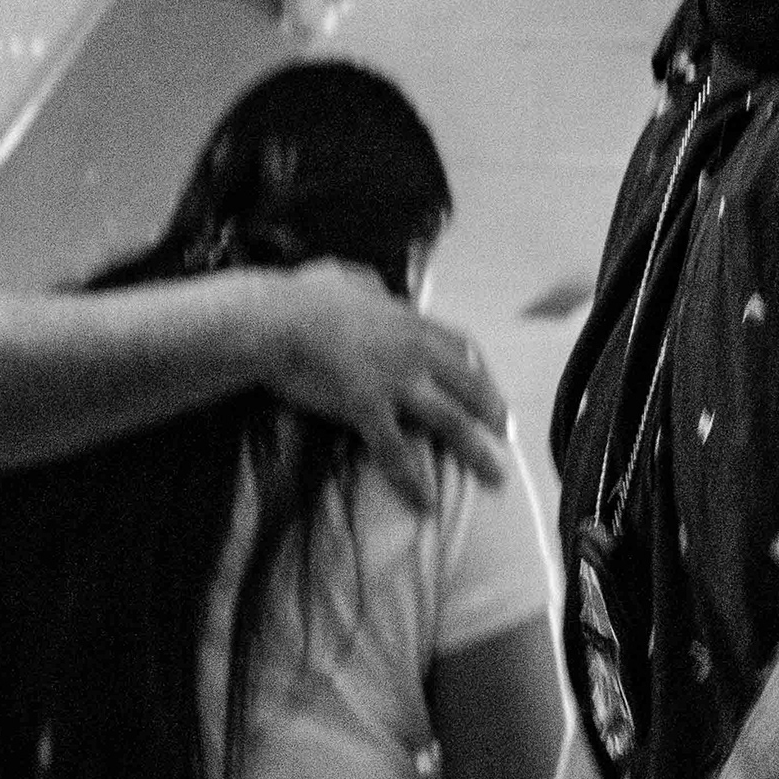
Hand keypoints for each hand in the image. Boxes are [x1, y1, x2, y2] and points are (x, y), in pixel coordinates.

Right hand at [251, 262, 510, 501]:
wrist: (272, 319)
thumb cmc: (300, 294)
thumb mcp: (345, 276)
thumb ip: (367, 284)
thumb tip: (373, 286)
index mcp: (409, 321)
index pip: (461, 346)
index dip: (480, 370)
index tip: (488, 387)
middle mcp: (414, 351)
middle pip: (470, 385)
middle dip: (494, 411)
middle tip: (507, 434)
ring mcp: (394, 381)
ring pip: (451, 421)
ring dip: (476, 451)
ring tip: (495, 476)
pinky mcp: (367, 408)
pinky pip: (397, 451)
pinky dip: (413, 479)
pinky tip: (425, 502)